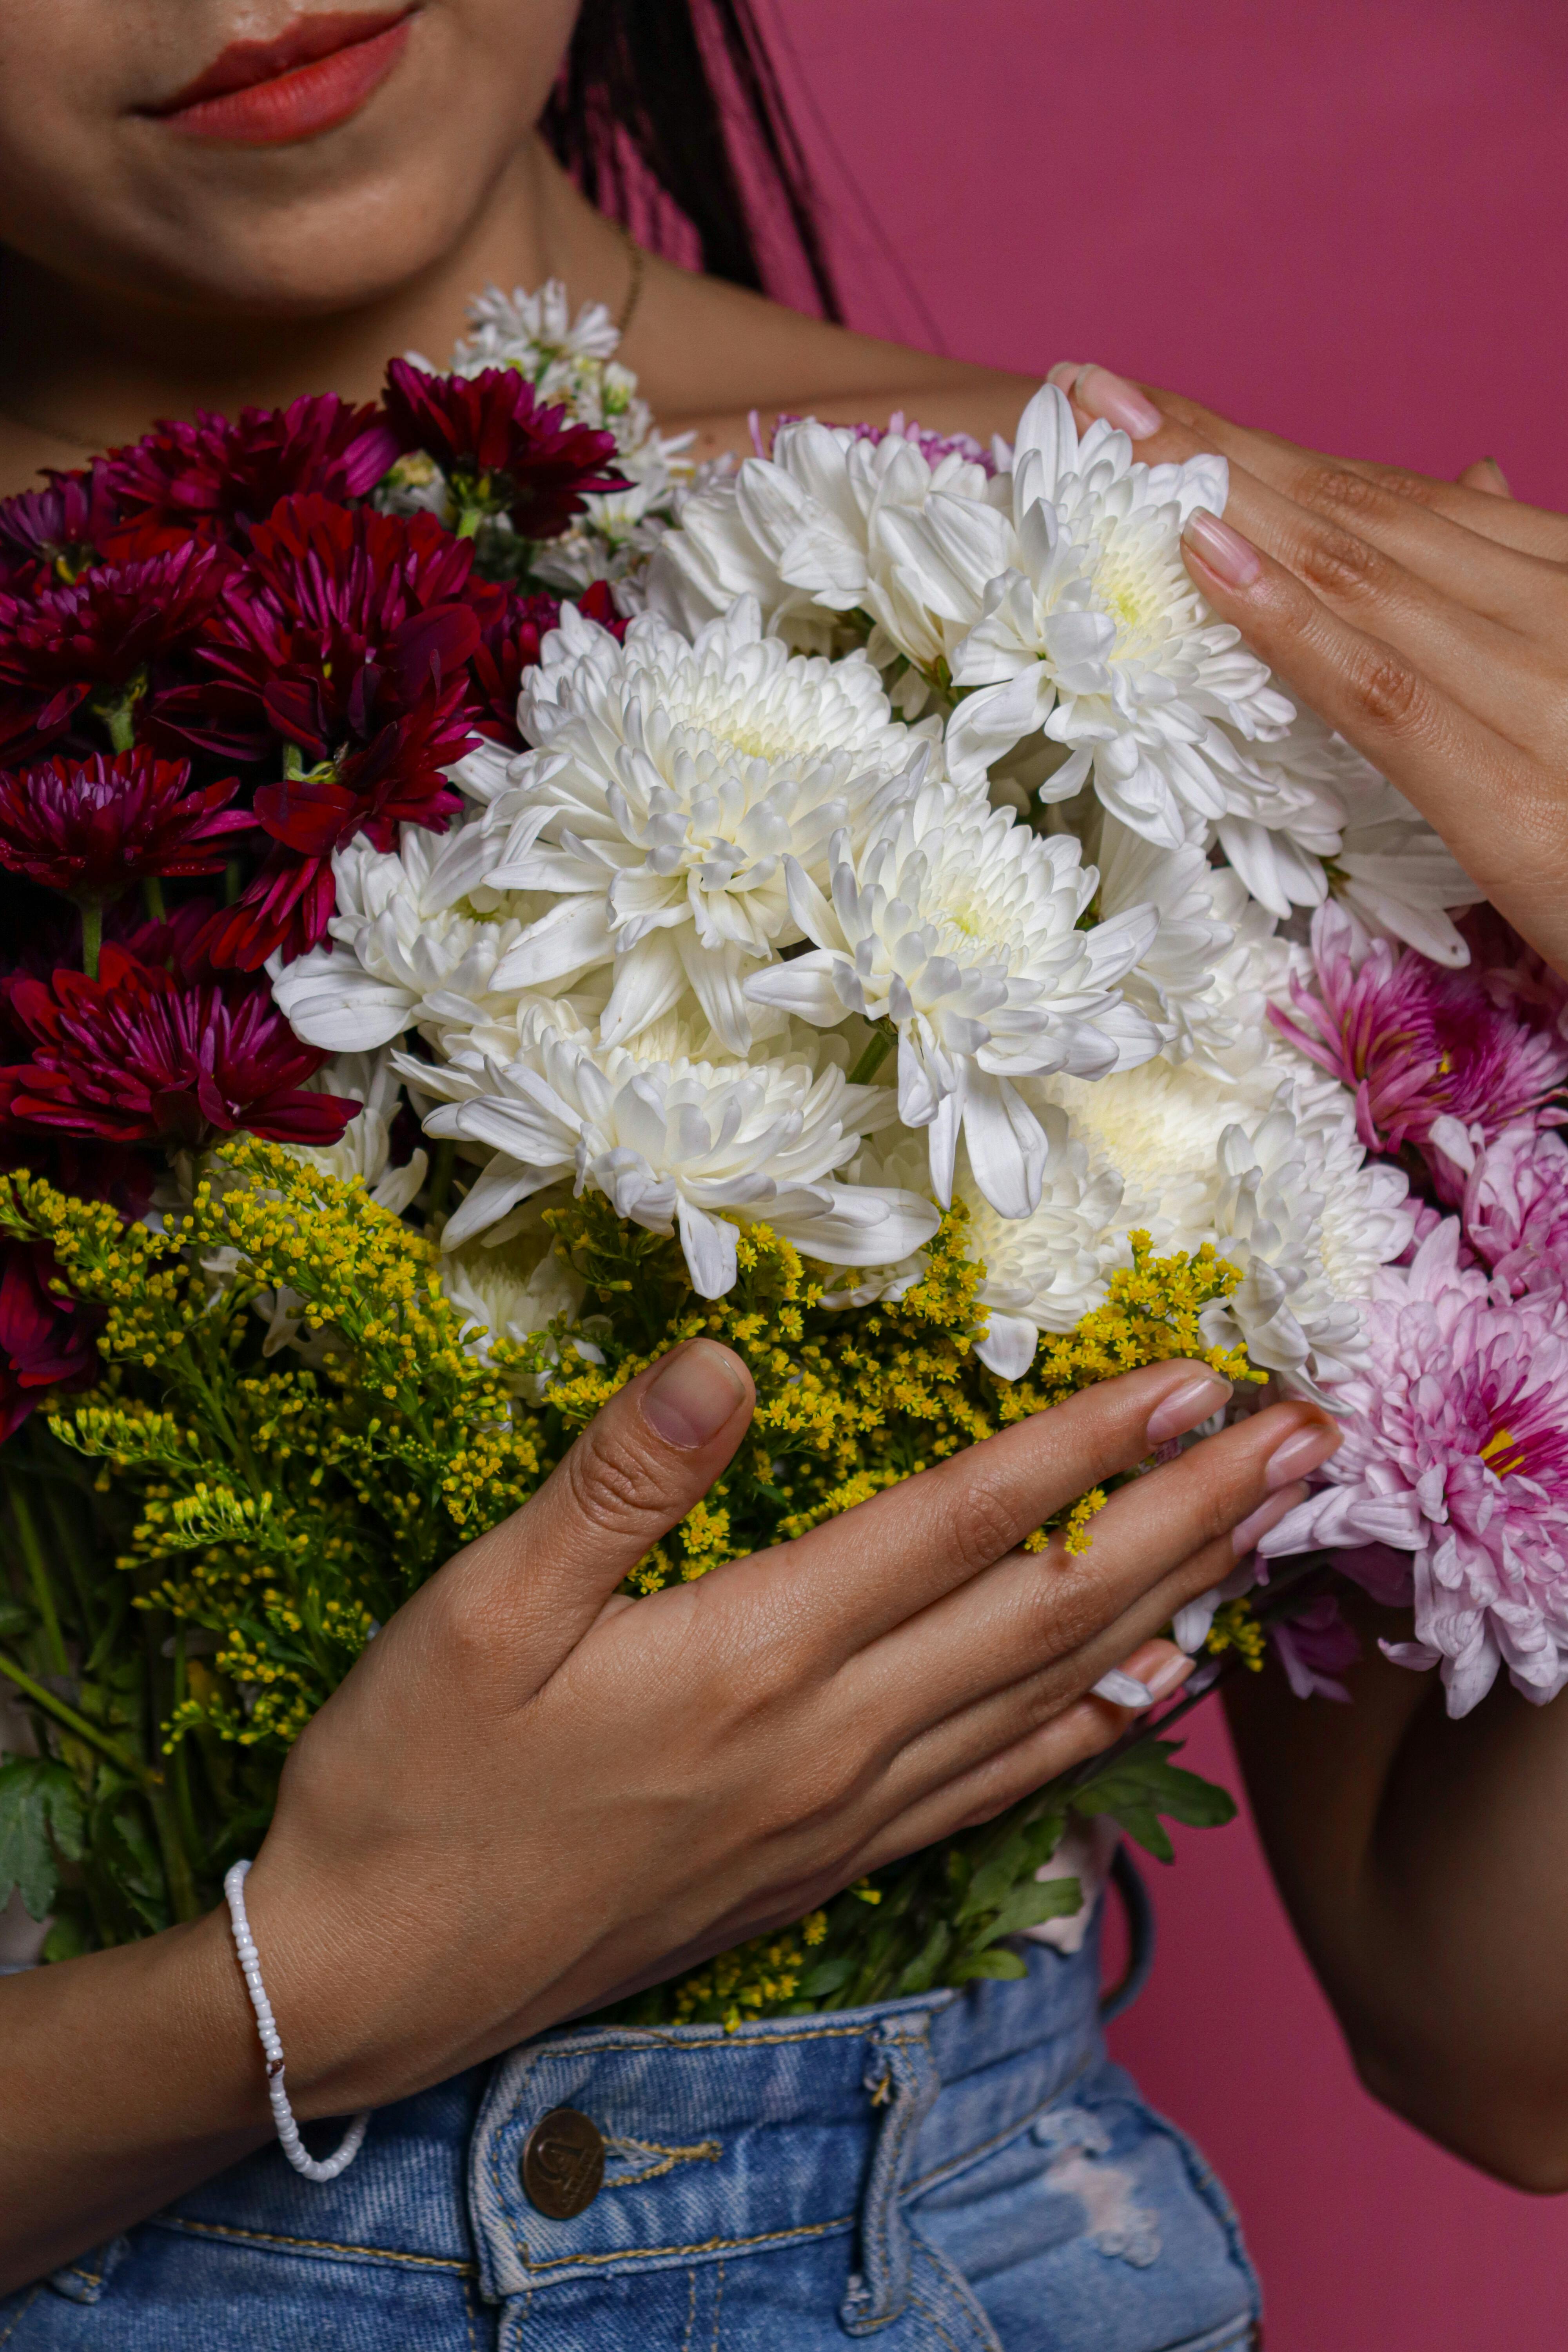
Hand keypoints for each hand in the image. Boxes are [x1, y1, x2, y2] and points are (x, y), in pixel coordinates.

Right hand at [0, 1337, 1337, 2284]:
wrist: (373, 1979)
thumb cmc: (414, 1780)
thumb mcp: (476, 1609)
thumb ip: (615, 1479)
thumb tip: (722, 1354)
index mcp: (753, 1653)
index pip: (965, 1522)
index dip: (1089, 1443)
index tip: (1198, 1381)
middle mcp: (830, 1738)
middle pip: (1051, 1607)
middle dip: (1192, 1517)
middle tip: (1305, 1447)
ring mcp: (838, 1815)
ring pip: (1050, 1697)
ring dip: (1173, 1611)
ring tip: (1269, 1548)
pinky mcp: (822, 1866)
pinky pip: (997, 1789)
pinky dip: (1090, 1733)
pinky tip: (1147, 1696)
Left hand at [1047, 360, 1567, 977]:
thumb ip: (1518, 585)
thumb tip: (1475, 477)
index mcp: (1563, 591)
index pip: (1394, 504)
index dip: (1267, 451)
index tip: (1156, 408)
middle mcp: (1555, 616)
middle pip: (1359, 517)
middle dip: (1218, 448)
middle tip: (1093, 390)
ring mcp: (1547, 695)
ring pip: (1361, 575)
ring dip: (1228, 500)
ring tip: (1115, 443)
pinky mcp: (1521, 794)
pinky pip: (1387, 692)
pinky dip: (1293, 621)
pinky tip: (1208, 560)